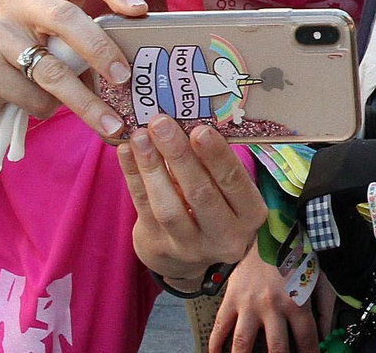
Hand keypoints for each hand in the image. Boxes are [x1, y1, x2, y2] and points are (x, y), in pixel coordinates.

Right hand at [0, 0, 148, 137]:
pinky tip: (45, 107)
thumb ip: (92, 45)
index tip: (139, 12)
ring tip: (111, 124)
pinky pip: (31, 94)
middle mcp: (22, 2)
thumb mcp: (60, 43)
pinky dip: (47, 108)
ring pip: (51, 68)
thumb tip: (142, 70)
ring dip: (85, 101)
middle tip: (125, 77)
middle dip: (100, 49)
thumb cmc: (29, 60)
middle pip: (67, 17)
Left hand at [119, 119, 268, 293]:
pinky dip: (134, 177)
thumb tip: (188, 120)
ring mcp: (190, 247)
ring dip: (152, 166)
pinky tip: (126, 152)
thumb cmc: (215, 203)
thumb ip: (214, 162)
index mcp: (250, 214)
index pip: (234, 182)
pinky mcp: (158, 247)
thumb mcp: (227, 189)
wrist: (189, 255)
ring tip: (139, 136)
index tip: (199, 129)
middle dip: (179, 155)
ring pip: (168, 206)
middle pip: (200, 193)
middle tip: (161, 123)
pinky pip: (143, 208)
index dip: (216, 156)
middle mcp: (225, 237)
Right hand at [209, 234, 328, 352]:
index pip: (306, 340)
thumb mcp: (319, 280)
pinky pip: (219, 328)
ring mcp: (248, 304)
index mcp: (296, 301)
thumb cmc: (295, 255)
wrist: (270, 229)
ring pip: (242, 344)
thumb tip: (326, 335)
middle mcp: (272, 305)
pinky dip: (216, 346)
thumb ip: (324, 310)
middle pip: (276, 349)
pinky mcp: (231, 298)